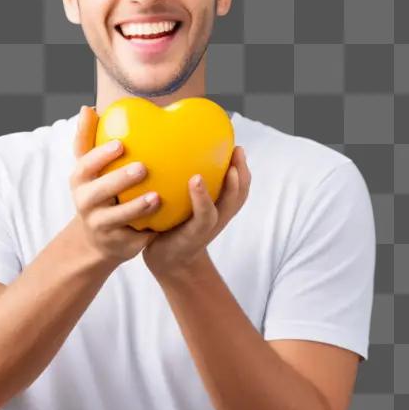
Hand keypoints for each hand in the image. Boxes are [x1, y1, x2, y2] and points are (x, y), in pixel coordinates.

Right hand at [70, 105, 160, 266]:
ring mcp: (98, 225)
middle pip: (97, 192)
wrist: (99, 238)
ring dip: (135, 207)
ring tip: (156, 197)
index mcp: (80, 180)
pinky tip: (163, 224)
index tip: (121, 144)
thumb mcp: (90, 168)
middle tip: (143, 167)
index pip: (85, 164)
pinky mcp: (115, 244)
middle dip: (118, 180)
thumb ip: (88, 139)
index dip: (100, 155)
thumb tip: (88, 108)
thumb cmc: (99, 191)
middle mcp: (84, 203)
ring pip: (115, 218)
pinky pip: (131, 237)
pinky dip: (146, 232)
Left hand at [142, 146, 250, 281]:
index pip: (237, 188)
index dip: (242, 169)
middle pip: (240, 194)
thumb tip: (165, 151)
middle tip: (238, 150)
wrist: (165, 262)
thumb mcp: (176, 205)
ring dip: (232, 185)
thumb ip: (177, 185)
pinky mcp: (196, 233)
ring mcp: (209, 226)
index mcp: (217, 208)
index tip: (237, 147)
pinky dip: (203, 196)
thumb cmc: (167, 228)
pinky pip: (204, 213)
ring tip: (230, 167)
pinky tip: (196, 180)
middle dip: (243, 172)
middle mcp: (218, 216)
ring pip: (229, 204)